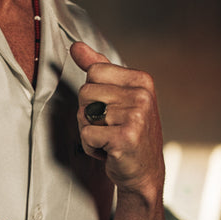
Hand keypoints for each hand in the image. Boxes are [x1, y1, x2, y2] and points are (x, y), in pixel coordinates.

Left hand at [71, 41, 164, 200]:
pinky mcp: (126, 138)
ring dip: (89, 132)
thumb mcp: (118, 97)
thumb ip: (98, 69)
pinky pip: (87, 135)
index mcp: (142, 80)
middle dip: (88, 114)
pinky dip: (91, 148)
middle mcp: (142, 95)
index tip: (111, 110)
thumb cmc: (129, 134)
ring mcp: (136, 116)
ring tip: (109, 139)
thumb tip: (76, 47)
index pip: (94, 71)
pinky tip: (109, 152)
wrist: (144, 172)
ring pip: (83, 114)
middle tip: (110, 128)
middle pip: (85, 92)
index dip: (93, 94)